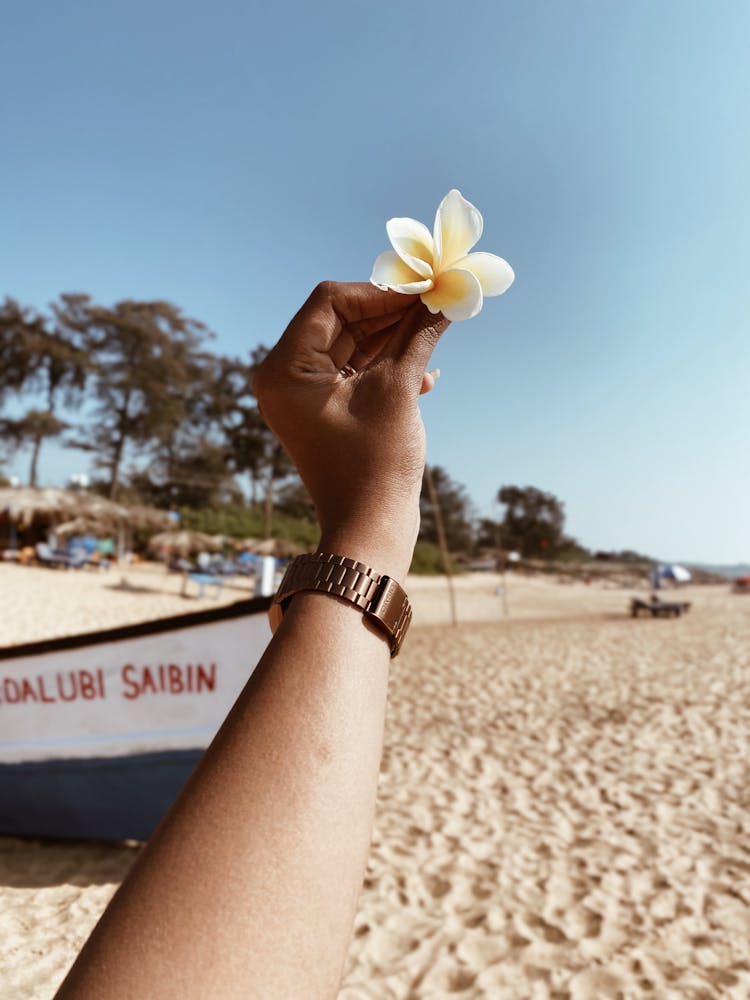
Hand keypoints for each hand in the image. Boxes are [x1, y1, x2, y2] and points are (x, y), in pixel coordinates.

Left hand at [252, 281, 449, 577]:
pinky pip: (356, 372)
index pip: (330, 302)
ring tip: (438, 325)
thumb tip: (444, 295)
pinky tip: (425, 372)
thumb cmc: (376, 464)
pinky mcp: (325, 410)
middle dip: (391, 311)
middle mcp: (285, 377)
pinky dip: (388, 365)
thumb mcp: (397, 389)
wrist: (370, 530)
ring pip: (353, 345)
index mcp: (284, 369)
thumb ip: (418, 334)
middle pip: (341, 321)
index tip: (423, 284)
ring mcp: (304, 396)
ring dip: (395, 337)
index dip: (380, 290)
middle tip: (436, 297)